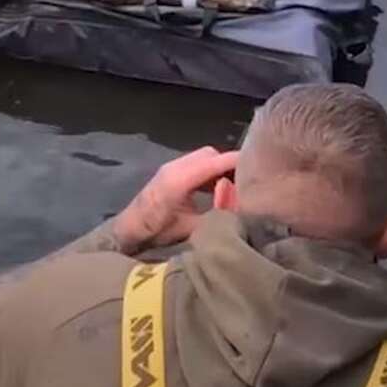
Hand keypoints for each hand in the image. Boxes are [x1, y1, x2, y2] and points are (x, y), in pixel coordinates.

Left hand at [111, 146, 239, 253]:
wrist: (127, 231)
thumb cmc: (155, 232)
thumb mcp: (189, 229)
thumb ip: (214, 218)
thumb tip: (240, 213)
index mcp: (178, 179)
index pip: (214, 162)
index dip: (237, 162)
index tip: (259, 167)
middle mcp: (176, 167)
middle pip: (211, 155)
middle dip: (231, 164)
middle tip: (249, 181)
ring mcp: (172, 167)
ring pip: (204, 157)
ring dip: (220, 167)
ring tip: (237, 184)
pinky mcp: (171, 172)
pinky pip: (196, 164)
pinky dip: (210, 171)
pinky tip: (219, 187)